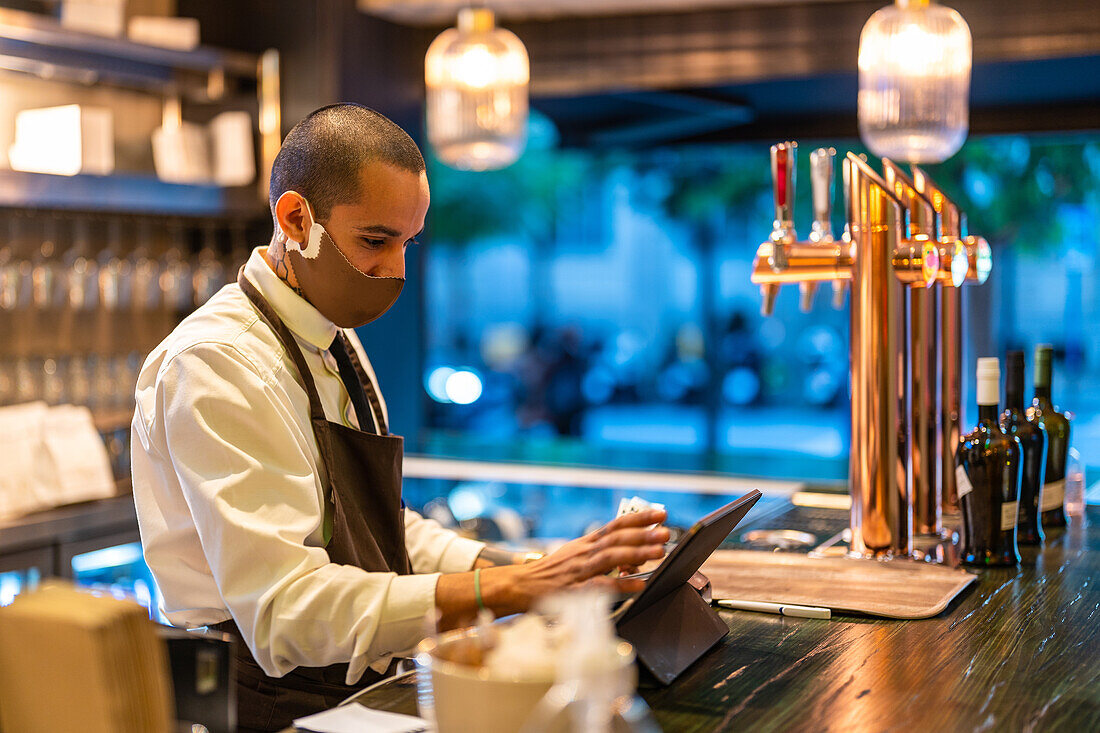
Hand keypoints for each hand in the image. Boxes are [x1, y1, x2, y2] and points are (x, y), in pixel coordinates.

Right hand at [495, 508, 668, 613]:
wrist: (519, 585)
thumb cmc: (550, 573)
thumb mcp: (574, 555)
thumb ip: (600, 554)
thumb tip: (634, 556)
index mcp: (585, 543)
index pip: (615, 525)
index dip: (639, 518)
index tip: (660, 514)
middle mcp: (583, 552)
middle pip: (616, 539)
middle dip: (643, 534)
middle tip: (666, 532)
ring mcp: (578, 570)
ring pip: (611, 557)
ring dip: (637, 553)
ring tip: (659, 552)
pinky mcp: (573, 590)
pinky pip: (600, 586)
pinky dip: (621, 585)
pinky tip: (638, 585)